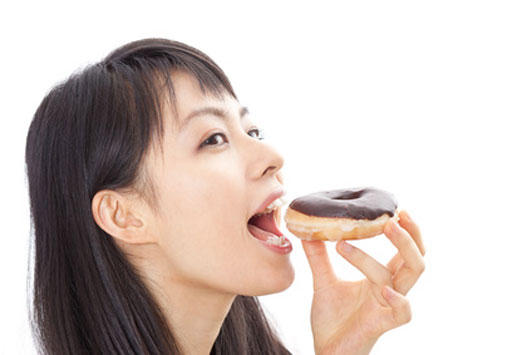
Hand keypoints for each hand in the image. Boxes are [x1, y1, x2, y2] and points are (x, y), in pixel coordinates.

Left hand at [301, 210, 425, 354]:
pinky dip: (398, 299)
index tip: (395, 209)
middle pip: (416, 260)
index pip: (404, 252)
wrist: (326, 352)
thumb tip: (307, 230)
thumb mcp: (323, 282)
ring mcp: (388, 307)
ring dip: (392, 252)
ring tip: (371, 233)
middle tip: (393, 216)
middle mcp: (390, 290)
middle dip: (410, 237)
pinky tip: (384, 287)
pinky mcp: (381, 325)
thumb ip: (318, 257)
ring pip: (406, 276)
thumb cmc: (332, 320)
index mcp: (381, 279)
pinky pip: (402, 312)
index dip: (407, 231)